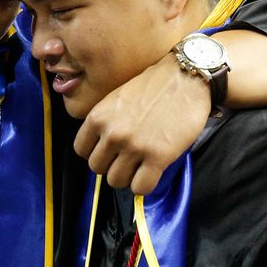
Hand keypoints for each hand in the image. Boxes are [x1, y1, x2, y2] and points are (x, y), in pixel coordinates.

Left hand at [74, 52, 210, 194]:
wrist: (185, 78)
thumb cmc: (153, 87)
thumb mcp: (116, 98)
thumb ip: (105, 122)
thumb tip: (101, 147)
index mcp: (98, 117)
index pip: (81, 150)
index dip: (95, 153)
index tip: (108, 151)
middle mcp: (112, 134)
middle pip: (97, 168)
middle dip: (111, 166)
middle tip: (127, 159)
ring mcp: (134, 147)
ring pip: (116, 181)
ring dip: (127, 177)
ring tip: (139, 166)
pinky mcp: (158, 157)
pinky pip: (140, 188)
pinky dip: (144, 185)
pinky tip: (151, 173)